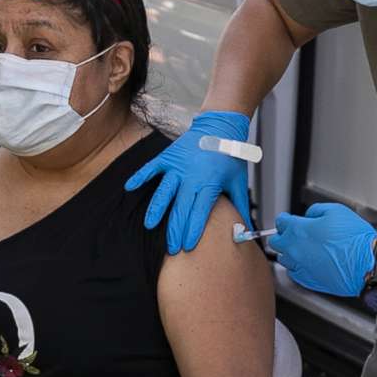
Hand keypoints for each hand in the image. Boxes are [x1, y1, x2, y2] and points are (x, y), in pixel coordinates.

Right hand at [125, 110, 251, 253]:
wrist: (220, 127)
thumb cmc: (229, 157)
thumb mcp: (238, 181)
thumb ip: (240, 206)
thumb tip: (246, 231)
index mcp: (210, 183)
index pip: (200, 212)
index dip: (193, 230)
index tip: (188, 246)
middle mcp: (192, 176)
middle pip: (181, 208)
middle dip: (176, 230)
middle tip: (172, 249)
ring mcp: (178, 166)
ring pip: (164, 191)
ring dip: (156, 209)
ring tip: (149, 225)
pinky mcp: (168, 157)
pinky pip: (151, 168)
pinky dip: (140, 176)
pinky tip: (129, 187)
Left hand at [268, 202, 376, 296]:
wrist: (368, 264)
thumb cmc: (355, 239)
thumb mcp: (336, 211)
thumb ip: (316, 211)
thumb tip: (308, 216)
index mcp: (299, 231)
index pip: (280, 223)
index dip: (284, 220)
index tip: (287, 220)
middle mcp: (295, 250)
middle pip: (276, 242)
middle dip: (282, 236)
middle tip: (291, 234)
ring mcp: (300, 267)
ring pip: (284, 259)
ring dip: (289, 252)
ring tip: (303, 249)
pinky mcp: (308, 281)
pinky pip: (294, 273)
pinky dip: (298, 267)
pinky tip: (309, 263)